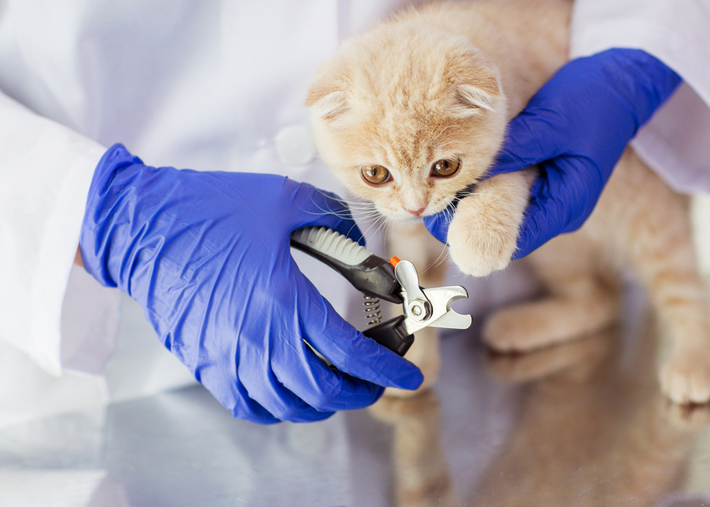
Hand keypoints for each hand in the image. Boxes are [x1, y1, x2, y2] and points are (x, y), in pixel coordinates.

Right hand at [80, 144, 422, 423]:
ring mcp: (227, 356)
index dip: (387, 368)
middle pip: (322, 390)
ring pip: (288, 405)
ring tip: (339, 383)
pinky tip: (292, 391)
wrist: (142, 226)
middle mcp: (256, 338)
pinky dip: (279, 407)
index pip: (349, 352)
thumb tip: (363, 245)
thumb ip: (336, 221)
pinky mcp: (204, 361)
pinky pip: (248, 404)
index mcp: (282, 300)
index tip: (410, 375)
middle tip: (377, 378)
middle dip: (361, 390)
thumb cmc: (211, 209)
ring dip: (324, 401)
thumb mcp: (285, 200)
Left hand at [425, 49, 680, 257]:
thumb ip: (514, 150)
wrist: (622, 83)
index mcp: (567, 206)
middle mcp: (560, 210)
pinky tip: (464, 175)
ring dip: (477, 202)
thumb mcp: (551, 122)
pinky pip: (511, 193)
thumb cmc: (593, 101)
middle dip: (469, 220)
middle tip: (431, 203)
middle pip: (507, 230)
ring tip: (441, 189)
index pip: (514, 239)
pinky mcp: (546, 181)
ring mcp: (553, 197)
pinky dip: (489, 186)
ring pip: (506, 212)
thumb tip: (472, 172)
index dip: (474, 233)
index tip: (440, 219)